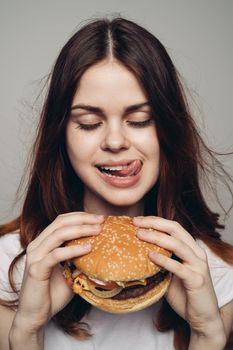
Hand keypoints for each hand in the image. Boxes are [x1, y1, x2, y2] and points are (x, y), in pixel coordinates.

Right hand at [12, 212, 103, 332]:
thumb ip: (80, 260)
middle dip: (83, 219)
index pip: (62, 220)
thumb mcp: (71, 272)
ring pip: (58, 234)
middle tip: (101, 220)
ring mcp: (35, 256)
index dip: (80, 216)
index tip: (99, 218)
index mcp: (43, 242)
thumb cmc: (53, 293)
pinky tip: (88, 248)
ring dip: (81, 230)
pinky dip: (73, 250)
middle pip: (60, 222)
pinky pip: (56, 255)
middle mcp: (37, 245)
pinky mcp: (36, 269)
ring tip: (98, 230)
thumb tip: (101, 251)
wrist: (36, 316)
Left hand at [133, 216, 224, 337]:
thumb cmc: (185, 295)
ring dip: (157, 238)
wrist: (203, 319)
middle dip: (154, 223)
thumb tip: (136, 254)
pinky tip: (150, 255)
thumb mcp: (170, 274)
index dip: (156, 221)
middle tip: (136, 223)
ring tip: (140, 235)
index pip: (173, 227)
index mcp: (191, 249)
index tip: (138, 220)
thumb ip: (160, 262)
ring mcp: (198, 266)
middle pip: (175, 229)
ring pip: (177, 245)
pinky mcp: (196, 280)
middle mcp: (197, 253)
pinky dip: (163, 260)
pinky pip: (178, 267)